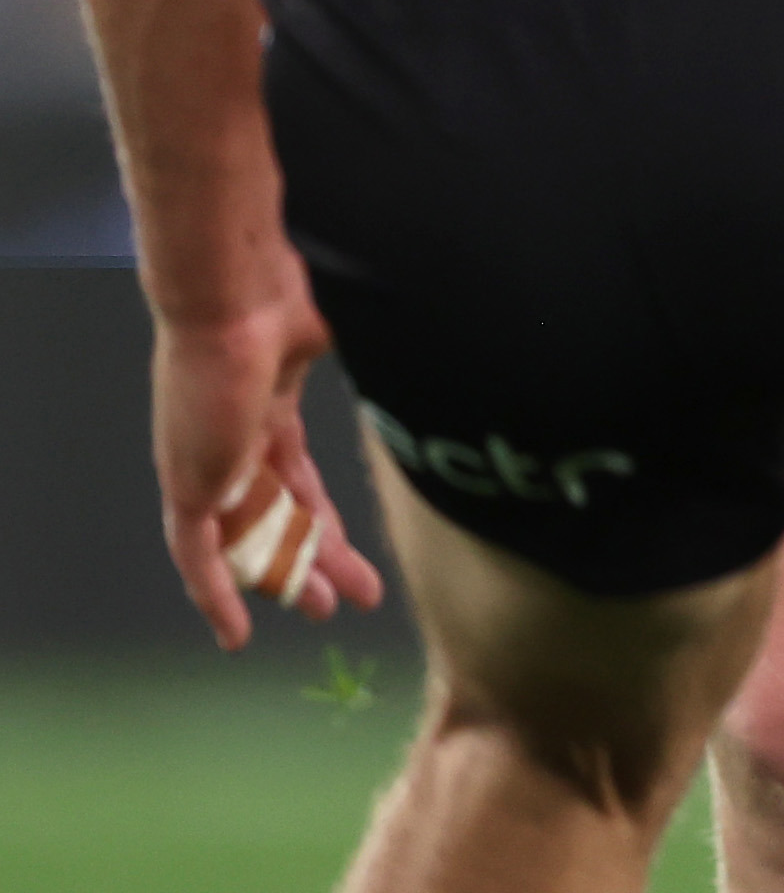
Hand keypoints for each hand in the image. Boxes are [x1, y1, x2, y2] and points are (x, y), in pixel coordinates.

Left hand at [152, 276, 382, 648]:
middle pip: (277, 512)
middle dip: (314, 555)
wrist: (234, 290)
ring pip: (248, 538)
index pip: (293, 476)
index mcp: (266, 401)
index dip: (320, 515)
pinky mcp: (189, 481)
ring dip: (286, 576)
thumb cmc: (293, 292)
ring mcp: (207, 461)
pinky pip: (198, 553)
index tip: (345, 546)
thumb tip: (453, 331)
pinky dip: (216, 594)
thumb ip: (382, 352)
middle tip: (347, 594)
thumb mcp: (348, 331)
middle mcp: (231, 437)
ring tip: (325, 610)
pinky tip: (235, 633)